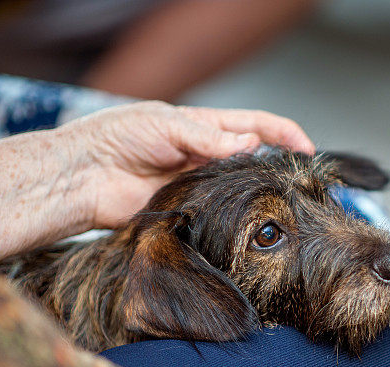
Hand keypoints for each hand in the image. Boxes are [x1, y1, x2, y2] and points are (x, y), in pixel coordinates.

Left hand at [0, 101, 312, 265]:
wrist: (82, 176)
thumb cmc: (116, 138)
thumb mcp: (167, 126)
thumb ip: (210, 138)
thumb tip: (252, 144)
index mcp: (204, 127)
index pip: (256, 126)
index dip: (285, 134)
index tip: (308, 149)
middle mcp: (207, 156)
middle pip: (254, 158)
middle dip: (279, 166)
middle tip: (300, 180)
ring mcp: (200, 184)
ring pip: (241, 188)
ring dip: (258, 191)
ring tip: (279, 199)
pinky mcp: (190, 210)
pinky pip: (220, 213)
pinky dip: (235, 215)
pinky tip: (246, 218)